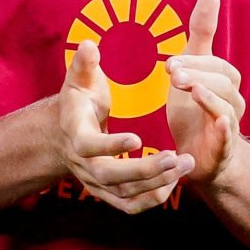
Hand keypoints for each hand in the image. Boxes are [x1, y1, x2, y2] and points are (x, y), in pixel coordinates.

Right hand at [55, 39, 190, 214]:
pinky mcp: (108, 193)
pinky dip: (152, 198)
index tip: (137, 138)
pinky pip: (130, 205)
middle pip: (111, 176)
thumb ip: (85, 63)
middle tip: (175, 157)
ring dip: (156, 183)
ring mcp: (95, 183)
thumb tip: (89, 44)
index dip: (111, 145)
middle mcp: (84, 165)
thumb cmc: (78, 100)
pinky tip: (174, 181)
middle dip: (145, 169)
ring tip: (185, 164)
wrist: (64, 133)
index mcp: (75, 135)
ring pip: (125, 193)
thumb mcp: (79, 79)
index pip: (89, 146)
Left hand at [166, 0, 245, 185]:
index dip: (195, 62)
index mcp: (226, 82)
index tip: (169, 64)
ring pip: (225, 109)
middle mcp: (233, 102)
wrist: (197, 155)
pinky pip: (229, 140)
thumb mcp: (193, 68)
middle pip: (222, 84)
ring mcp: (230, 127)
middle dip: (198, 76)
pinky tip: (219, 124)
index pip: (216, 66)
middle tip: (173, 75)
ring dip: (208, 99)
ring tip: (191, 91)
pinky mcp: (223, 150)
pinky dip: (226, 131)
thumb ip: (202, 34)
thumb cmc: (195, 108)